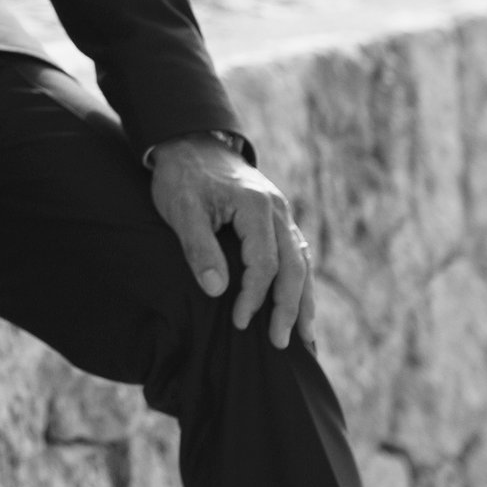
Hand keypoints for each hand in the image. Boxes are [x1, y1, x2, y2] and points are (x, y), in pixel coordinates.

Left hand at [148, 137, 315, 349]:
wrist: (191, 142)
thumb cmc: (182, 177)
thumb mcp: (181, 209)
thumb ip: (199, 248)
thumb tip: (218, 290)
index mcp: (256, 206)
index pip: (264, 263)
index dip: (253, 297)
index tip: (239, 322)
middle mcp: (277, 209)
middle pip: (293, 267)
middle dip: (289, 309)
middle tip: (279, 344)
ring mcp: (282, 213)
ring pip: (302, 262)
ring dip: (304, 300)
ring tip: (306, 338)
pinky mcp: (278, 218)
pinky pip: (298, 254)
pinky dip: (301, 282)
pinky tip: (302, 305)